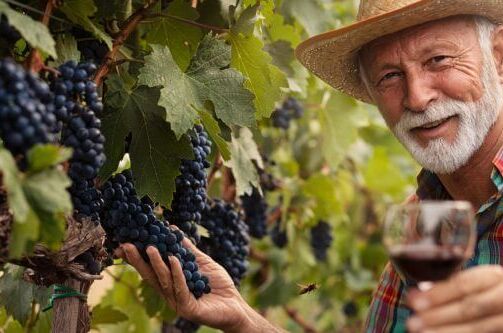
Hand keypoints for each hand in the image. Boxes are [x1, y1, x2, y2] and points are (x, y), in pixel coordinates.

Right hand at [115, 238, 256, 332]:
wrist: (235, 305)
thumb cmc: (218, 284)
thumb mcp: (201, 262)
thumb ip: (187, 249)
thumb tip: (172, 229)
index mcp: (170, 282)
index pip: (150, 269)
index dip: (136, 257)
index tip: (124, 242)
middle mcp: (170, 293)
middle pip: (150, 276)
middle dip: (137, 260)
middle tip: (127, 244)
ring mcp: (178, 302)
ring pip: (164, 281)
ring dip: (156, 263)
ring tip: (150, 248)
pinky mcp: (189, 309)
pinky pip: (181, 288)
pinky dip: (177, 273)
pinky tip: (173, 259)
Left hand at [406, 265, 502, 332]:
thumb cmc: (485, 291)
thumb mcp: (474, 282)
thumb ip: (449, 287)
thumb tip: (415, 295)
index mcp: (493, 277)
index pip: (463, 284)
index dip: (437, 294)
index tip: (414, 302)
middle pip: (469, 308)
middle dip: (438, 316)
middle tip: (413, 323)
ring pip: (478, 328)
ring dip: (445, 331)